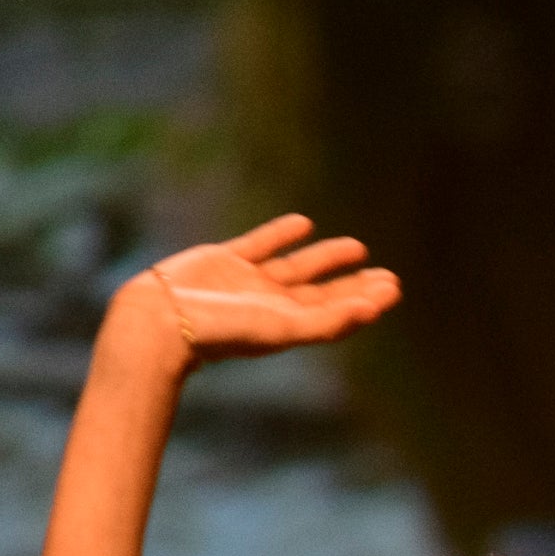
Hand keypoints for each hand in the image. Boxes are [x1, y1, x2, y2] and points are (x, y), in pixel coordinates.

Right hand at [101, 213, 399, 375]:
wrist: (161, 319)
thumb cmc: (222, 332)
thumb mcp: (280, 328)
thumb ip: (325, 322)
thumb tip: (369, 311)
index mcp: (287, 325)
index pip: (337, 313)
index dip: (366, 301)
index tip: (393, 288)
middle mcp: (270, 306)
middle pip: (323, 294)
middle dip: (355, 285)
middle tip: (388, 277)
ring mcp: (246, 283)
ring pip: (297, 268)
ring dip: (327, 258)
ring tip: (358, 247)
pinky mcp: (222, 260)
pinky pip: (261, 244)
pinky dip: (282, 234)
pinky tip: (303, 223)